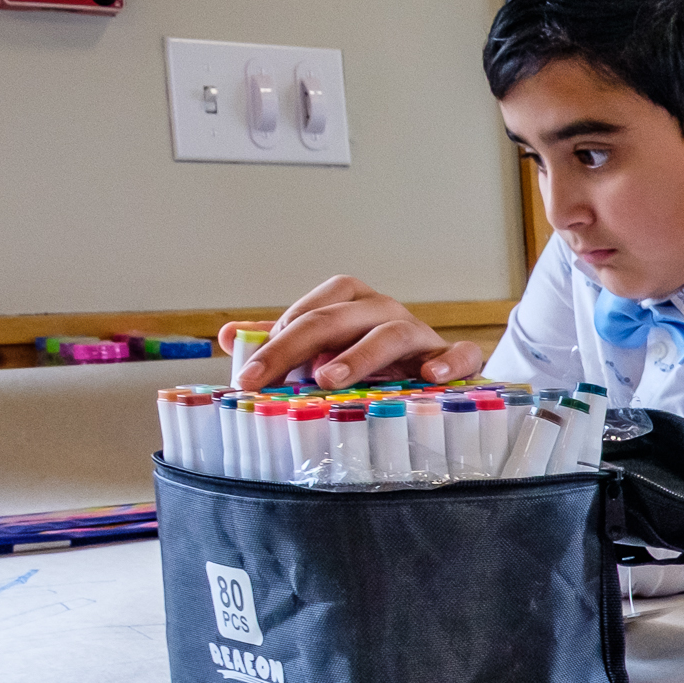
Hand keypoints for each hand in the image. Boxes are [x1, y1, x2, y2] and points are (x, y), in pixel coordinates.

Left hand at [220, 276, 484, 390]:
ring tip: (329, 379)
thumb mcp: (323, 351)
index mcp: (352, 303)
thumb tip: (225, 337)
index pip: (309, 311)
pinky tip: (429, 375)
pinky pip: (458, 353)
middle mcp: (384, 310)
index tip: (247, 376)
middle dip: (295, 347)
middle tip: (265, 379)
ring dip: (358, 355)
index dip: (274, 341)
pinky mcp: (454, 358)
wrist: (436, 372)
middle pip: (337, 318)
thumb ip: (280, 344)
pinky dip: (447, 361)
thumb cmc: (374, 362)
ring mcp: (421, 333)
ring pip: (390, 333)